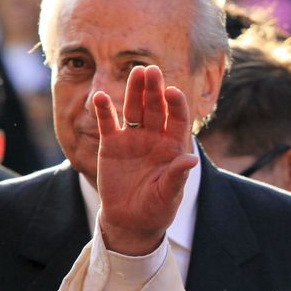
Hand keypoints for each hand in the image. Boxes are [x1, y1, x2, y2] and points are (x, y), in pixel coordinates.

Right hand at [95, 65, 197, 254]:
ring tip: (135, 72)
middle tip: (151, 70)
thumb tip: (191, 161)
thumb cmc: (156, 208)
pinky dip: (104, 111)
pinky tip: (100, 97)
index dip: (176, 105)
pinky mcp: (111, 144)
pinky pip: (108, 123)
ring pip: (134, 109)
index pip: (178, 120)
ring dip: (134, 91)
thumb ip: (176, 177)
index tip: (173, 91)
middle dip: (154, 90)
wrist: (131, 220)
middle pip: (155, 108)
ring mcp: (132, 138)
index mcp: (173, 147)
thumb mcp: (168, 195)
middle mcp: (154, 137)